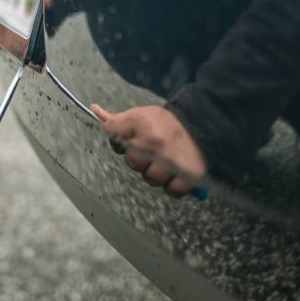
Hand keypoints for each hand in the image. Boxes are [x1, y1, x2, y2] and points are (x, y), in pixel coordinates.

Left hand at [91, 104, 206, 197]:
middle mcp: (154, 143)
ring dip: (158, 173)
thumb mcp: (142, 114)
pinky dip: (174, 185)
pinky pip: (171, 190)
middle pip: (132, 163)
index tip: (132, 138)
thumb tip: (94, 109)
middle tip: (155, 150)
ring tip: (168, 161)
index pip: (113, 133)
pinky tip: (178, 172)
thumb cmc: (168, 122)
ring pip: (151, 179)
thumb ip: (118, 119)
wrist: (205, 124)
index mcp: (141, 123)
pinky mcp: (188, 177)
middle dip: (141, 159)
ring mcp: (171, 162)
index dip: (120, 139)